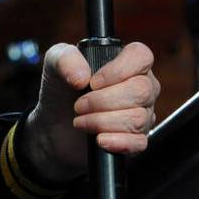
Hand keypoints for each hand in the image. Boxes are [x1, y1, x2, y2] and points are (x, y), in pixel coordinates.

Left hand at [24, 41, 158, 180]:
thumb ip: (65, 59)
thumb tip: (82, 77)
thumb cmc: (62, 89)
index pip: (141, 57)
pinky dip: (117, 141)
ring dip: (102, 121)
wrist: (54, 124)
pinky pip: (139, 142)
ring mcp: (143, 113)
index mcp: (128, 63)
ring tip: (81, 121)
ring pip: (138, 118)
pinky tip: (99, 139)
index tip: (93, 82)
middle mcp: (142, 86)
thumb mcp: (55, 63)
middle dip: (103, 101)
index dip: (118, 70)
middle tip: (79, 105)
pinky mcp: (136, 139)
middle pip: (141, 90)